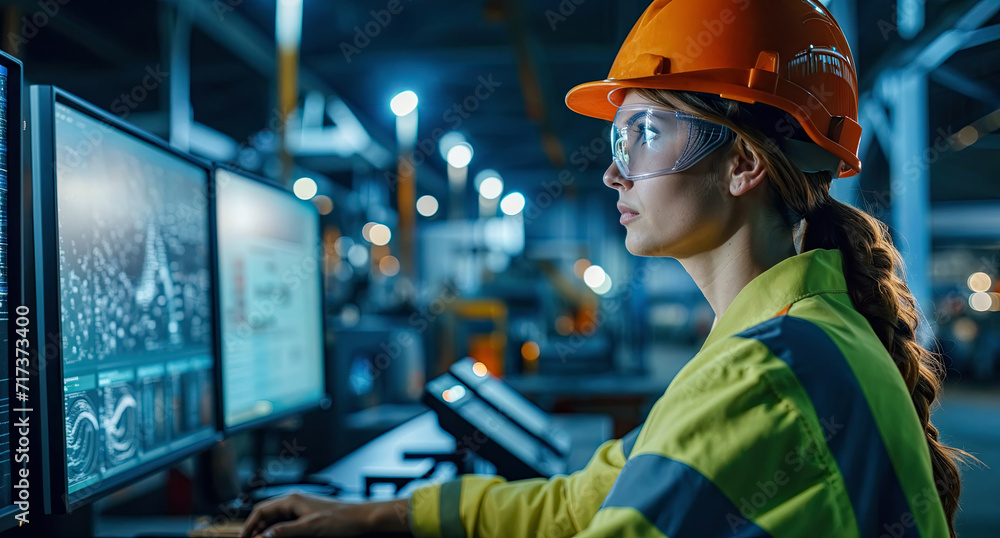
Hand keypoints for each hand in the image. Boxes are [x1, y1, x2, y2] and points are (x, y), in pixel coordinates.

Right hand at [240, 491, 373, 537]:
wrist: (361, 519)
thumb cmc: (340, 520)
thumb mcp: (309, 528)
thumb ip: (284, 532)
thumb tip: (262, 537)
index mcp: (292, 500)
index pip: (261, 511)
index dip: (249, 526)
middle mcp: (294, 502)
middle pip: (266, 515)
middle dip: (255, 529)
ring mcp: (301, 508)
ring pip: (276, 520)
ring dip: (267, 531)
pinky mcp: (308, 516)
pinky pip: (287, 523)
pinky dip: (278, 531)